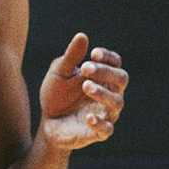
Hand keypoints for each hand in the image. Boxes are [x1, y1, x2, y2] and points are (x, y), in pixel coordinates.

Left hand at [38, 33, 127, 149]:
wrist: (47, 121)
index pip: (115, 63)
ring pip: (117, 103)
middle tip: (86, 68)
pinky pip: (107, 129)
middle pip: (121, 79)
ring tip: (85, 86)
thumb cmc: (57, 94)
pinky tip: (88, 117)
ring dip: (102, 93)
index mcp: (102, 77)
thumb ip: (71, 57)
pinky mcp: (98, 133)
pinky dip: (100, 123)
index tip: (93, 53)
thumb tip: (82, 36)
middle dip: (106, 72)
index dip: (108, 57)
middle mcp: (109, 93)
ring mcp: (106, 113)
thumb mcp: (59, 73)